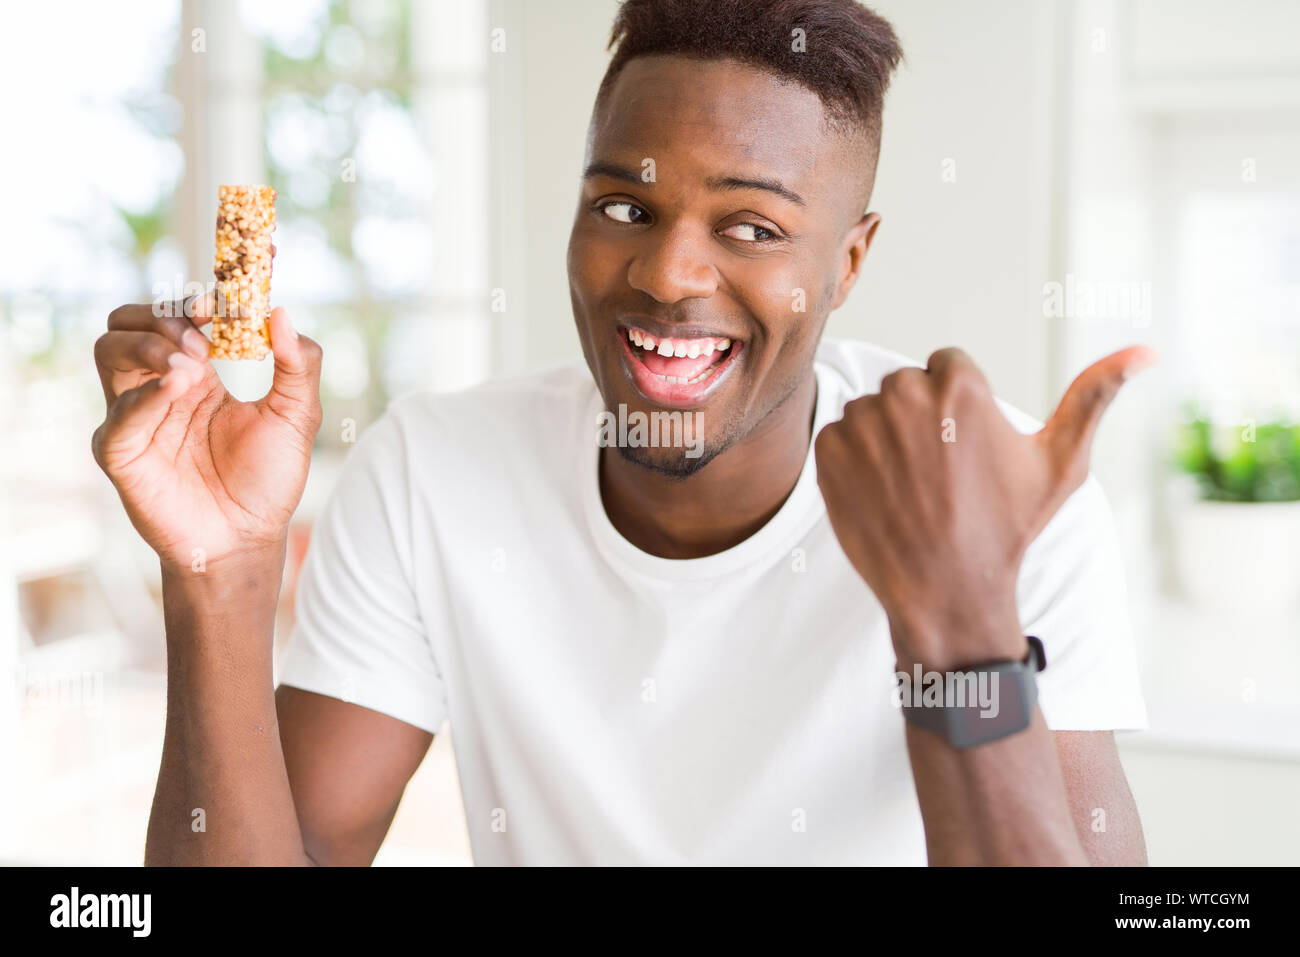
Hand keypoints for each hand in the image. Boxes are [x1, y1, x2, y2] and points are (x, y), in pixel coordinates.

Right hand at [91, 293, 323, 573]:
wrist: (247, 539)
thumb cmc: (268, 479)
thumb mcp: (297, 416)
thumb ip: (297, 364)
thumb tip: (281, 313)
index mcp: (197, 372)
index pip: (176, 315)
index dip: (195, 301)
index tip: (224, 302)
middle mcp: (159, 386)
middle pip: (128, 321)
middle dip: (164, 317)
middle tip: (205, 338)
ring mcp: (134, 415)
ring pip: (108, 350)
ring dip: (149, 344)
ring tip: (193, 362)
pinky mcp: (120, 450)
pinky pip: (119, 412)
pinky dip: (147, 393)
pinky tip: (180, 387)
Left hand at [813, 346, 1154, 670]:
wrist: (946, 592)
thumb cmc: (1008, 529)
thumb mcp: (1061, 463)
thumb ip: (1094, 396)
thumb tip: (1148, 348)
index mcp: (959, 385)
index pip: (947, 366)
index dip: (958, 408)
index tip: (966, 450)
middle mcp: (905, 394)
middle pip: (906, 385)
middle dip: (920, 419)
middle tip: (940, 474)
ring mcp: (862, 423)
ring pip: (871, 411)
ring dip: (885, 439)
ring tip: (912, 488)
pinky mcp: (829, 452)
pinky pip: (839, 437)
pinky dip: (853, 462)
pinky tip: (881, 496)